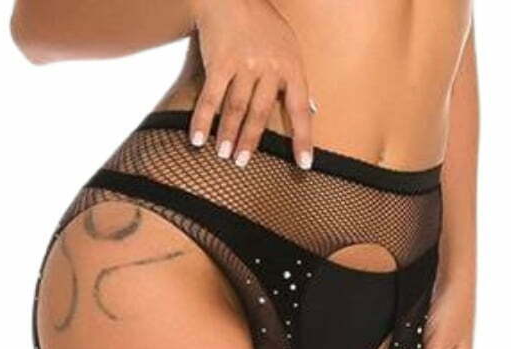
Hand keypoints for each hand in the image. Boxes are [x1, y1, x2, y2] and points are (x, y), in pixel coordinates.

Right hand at [188, 0, 313, 168]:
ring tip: (224, 155)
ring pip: (236, 108)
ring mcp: (244, 64)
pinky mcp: (220, 61)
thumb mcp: (289, 46)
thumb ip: (295, 79)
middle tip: (243, 163)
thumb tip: (312, 109)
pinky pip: (210, 97)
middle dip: (251, 141)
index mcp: (291, 66)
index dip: (303, 138)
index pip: (301, 109)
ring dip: (228, 135)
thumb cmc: (262, 22)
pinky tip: (198, 138)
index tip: (304, 164)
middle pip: (260, 113)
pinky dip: (203, 120)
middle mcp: (270, 67)